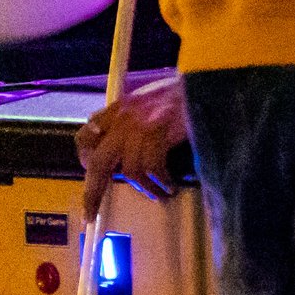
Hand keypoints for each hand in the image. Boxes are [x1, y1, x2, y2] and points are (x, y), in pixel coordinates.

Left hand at [77, 75, 188, 219]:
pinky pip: (153, 167)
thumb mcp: (154, 98)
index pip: (87, 133)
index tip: (90, 172)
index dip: (85, 156)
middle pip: (100, 161)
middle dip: (93, 191)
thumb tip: (128, 147)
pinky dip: (161, 181)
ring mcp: (141, 124)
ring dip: (144, 187)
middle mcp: (126, 116)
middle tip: (92, 212)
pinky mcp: (160, 132)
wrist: (209, 83)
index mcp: (122, 106)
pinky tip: (170, 185)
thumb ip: (136, 117)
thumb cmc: (188, 92)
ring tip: (159, 193)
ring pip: (130, 168)